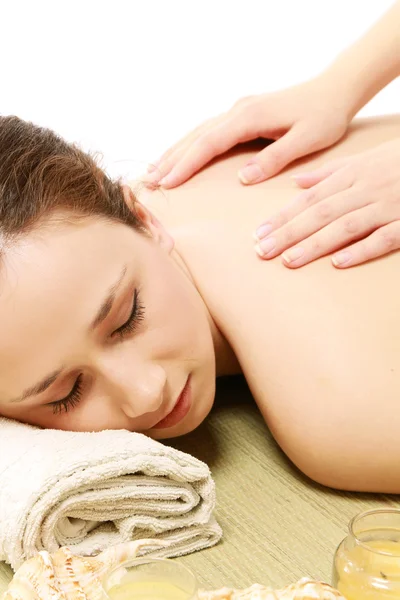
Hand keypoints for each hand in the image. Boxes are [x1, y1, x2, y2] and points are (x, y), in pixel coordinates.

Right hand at [143, 75, 350, 188]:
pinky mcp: (242, 113)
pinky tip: (181, 154)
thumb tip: (243, 178)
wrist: (334, 89)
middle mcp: (238, 110)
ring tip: (154, 171)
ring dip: (175, 151)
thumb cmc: (325, 116)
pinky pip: (208, 130)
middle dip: (171, 160)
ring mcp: (238, 110)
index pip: (209, 144)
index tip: (167, 183)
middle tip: (149, 183)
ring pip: (198, 132)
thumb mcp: (307, 140)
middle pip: (196, 137)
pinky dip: (190, 144)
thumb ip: (275, 158)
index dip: (186, 165)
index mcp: (249, 117)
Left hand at [253, 138, 399, 267]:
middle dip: (289, 232)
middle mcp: (367, 187)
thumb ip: (330, 172)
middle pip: (321, 212)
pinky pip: (385, 237)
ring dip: (315, 244)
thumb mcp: (366, 157)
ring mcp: (389, 204)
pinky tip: (338, 263)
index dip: (283, 216)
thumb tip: (296, 183)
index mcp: (354, 173)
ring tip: (288, 260)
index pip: (310, 197)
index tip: (258, 233)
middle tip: (261, 251)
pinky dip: (362, 249)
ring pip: (346, 225)